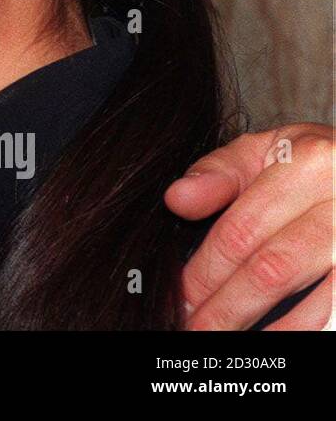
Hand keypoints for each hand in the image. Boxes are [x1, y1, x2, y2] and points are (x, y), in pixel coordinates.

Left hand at [165, 123, 332, 329]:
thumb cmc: (312, 161)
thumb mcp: (266, 150)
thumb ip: (218, 172)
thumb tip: (177, 199)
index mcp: (310, 163)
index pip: (242, 230)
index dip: (205, 271)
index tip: (180, 297)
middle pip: (272, 269)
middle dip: (227, 307)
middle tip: (194, 329)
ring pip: (313, 301)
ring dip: (266, 330)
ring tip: (227, 341)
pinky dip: (303, 328)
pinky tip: (274, 338)